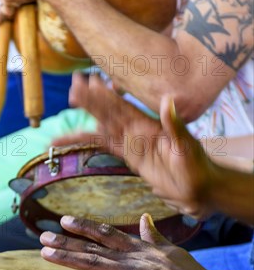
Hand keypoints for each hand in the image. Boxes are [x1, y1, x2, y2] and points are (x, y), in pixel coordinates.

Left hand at [40, 215, 211, 269]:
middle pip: (93, 246)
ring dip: (66, 256)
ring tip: (44, 252)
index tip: (65, 220)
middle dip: (67, 240)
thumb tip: (146, 218)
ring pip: (91, 261)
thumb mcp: (170, 249)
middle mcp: (130, 256)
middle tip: (43, 235)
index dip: (85, 227)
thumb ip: (154, 235)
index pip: (107, 233)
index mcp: (139, 247)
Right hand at [66, 73, 215, 218]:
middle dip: (91, 100)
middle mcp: (138, 131)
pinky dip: (92, 141)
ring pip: (104, 127)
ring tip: (71, 107)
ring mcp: (134, 144)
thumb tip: (167, 99)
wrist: (197, 188)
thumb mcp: (186, 144)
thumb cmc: (196, 166)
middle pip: (109, 113)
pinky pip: (108, 147)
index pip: (122, 106)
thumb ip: (173, 124)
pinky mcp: (132, 158)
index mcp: (149, 125)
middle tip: (73, 85)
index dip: (105, 95)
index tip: (89, 81)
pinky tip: (78, 135)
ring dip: (88, 117)